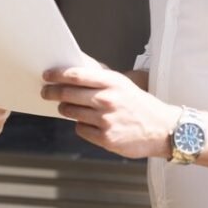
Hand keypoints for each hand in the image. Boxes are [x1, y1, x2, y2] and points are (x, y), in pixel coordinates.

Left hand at [41, 66, 177, 158]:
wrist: (162, 129)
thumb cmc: (139, 104)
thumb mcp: (122, 83)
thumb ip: (99, 76)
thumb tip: (73, 69)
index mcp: (111, 82)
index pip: (76, 75)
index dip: (57, 75)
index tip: (47, 76)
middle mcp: (107, 100)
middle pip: (67, 94)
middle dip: (52, 92)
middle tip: (46, 92)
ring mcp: (105, 120)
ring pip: (70, 112)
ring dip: (65, 109)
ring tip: (68, 107)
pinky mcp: (105, 139)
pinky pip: (80, 129)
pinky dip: (81, 125)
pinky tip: (90, 123)